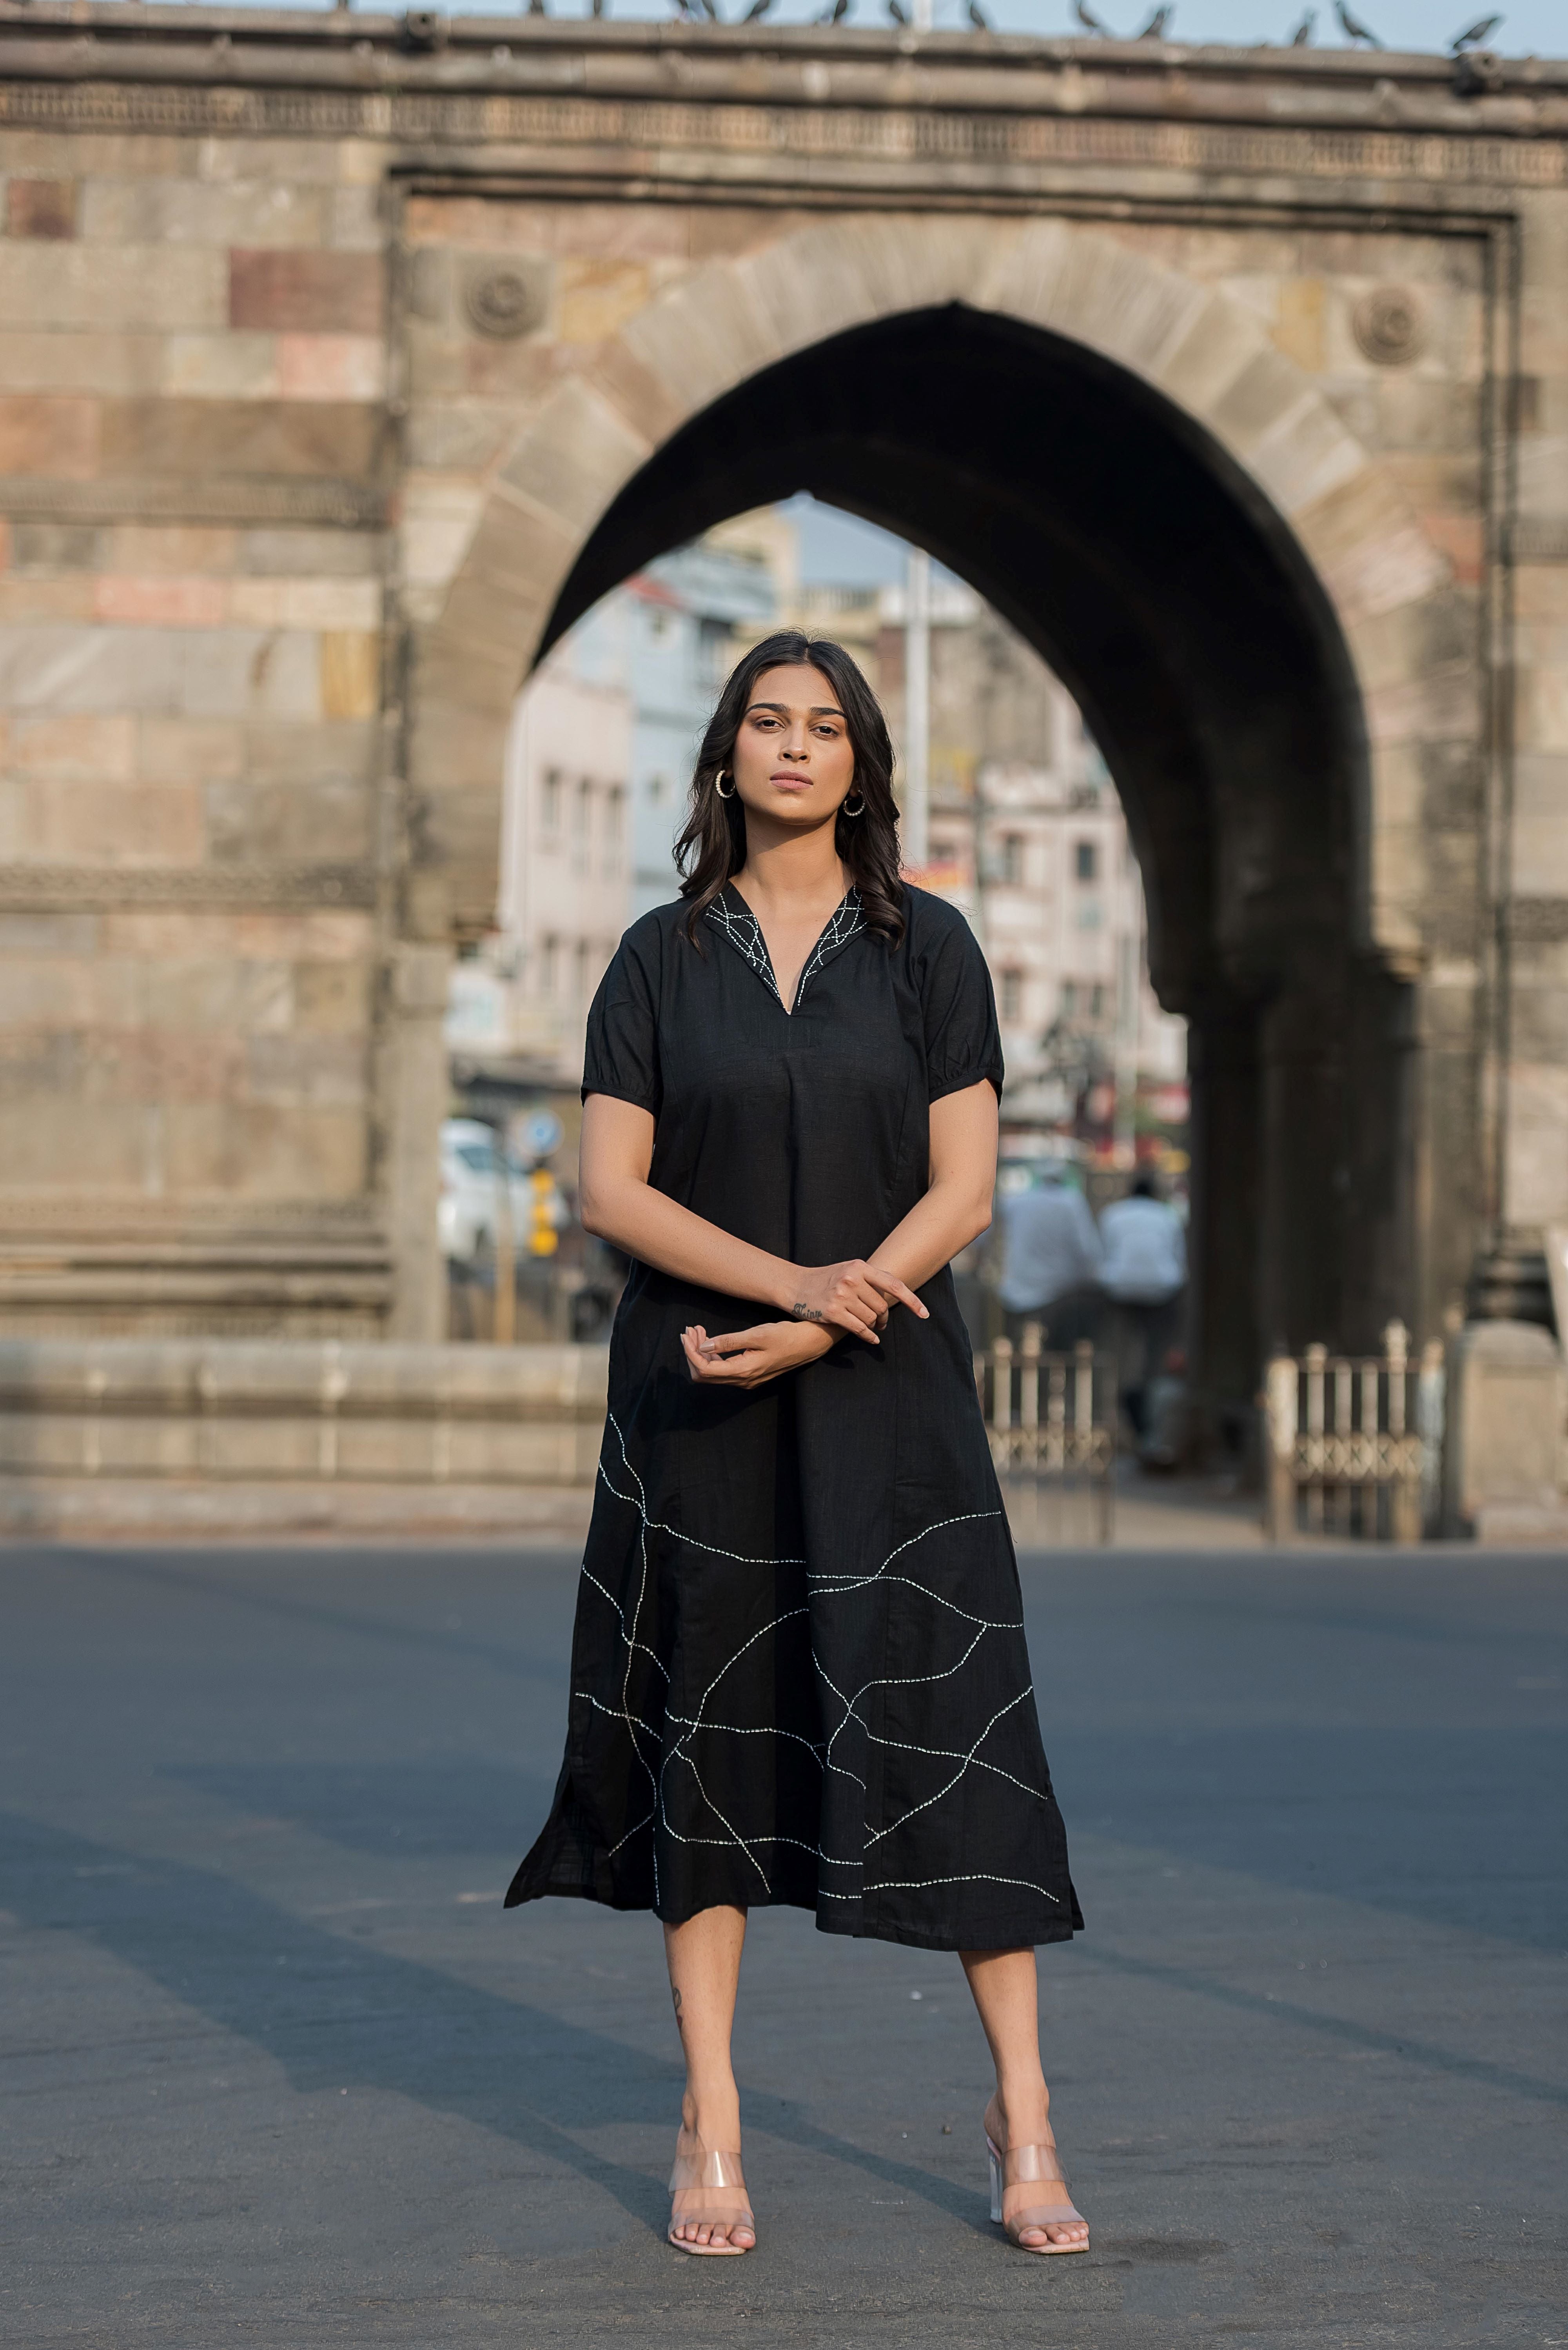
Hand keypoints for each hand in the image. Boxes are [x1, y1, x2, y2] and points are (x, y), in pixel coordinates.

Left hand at [681, 1321, 834, 1390]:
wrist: (810, 1344)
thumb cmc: (786, 1336)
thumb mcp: (757, 1334)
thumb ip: (729, 1341)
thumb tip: (704, 1346)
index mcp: (744, 1371)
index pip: (705, 1369)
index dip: (691, 1352)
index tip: (687, 1334)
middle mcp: (743, 1381)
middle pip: (704, 1375)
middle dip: (693, 1352)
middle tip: (691, 1330)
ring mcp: (746, 1380)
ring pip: (712, 1373)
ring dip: (702, 1353)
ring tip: (699, 1331)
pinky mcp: (749, 1375)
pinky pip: (723, 1371)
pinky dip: (713, 1356)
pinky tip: (712, 1340)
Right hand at [782, 1259, 928, 1343]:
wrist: (795, 1286)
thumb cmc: (826, 1278)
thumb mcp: (848, 1270)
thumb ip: (871, 1278)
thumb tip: (899, 1291)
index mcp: (859, 1266)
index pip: (893, 1284)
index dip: (912, 1301)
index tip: (924, 1314)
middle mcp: (852, 1279)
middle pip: (881, 1306)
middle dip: (883, 1318)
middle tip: (881, 1322)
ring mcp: (841, 1296)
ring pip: (871, 1319)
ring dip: (873, 1326)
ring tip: (868, 1325)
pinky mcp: (833, 1312)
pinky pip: (860, 1329)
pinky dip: (869, 1336)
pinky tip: (872, 1339)